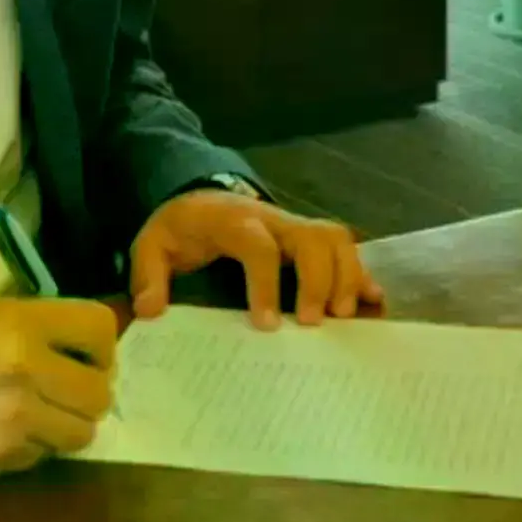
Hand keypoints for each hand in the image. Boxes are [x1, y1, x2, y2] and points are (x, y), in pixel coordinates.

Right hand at [0, 297, 116, 475]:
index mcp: (22, 325)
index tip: (85, 351)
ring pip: (83, 433)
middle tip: (67, 385)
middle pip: (101, 392)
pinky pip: (47, 455)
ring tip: (44, 411)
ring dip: (69, 422)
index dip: (101, 343)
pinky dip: (38, 444)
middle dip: (89, 388)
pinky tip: (12, 429)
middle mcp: (27, 373)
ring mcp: (16, 422)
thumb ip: (41, 325)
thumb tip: (90, 348)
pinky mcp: (3, 458)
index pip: (102, 329)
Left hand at [130, 190, 383, 329]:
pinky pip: (346, 249)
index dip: (267, 284)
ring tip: (344, 318)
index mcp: (234, 221)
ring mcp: (296, 227)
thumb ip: (148, 275)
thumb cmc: (181, 227)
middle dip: (319, 280)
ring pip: (337, 238)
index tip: (268, 325)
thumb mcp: (152, 245)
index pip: (259, 246)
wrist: (200, 196)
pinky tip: (373, 304)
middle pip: (314, 237)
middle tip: (312, 324)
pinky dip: (362, 275)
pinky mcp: (310, 239)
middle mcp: (273, 220)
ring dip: (348, 276)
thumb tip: (151, 311)